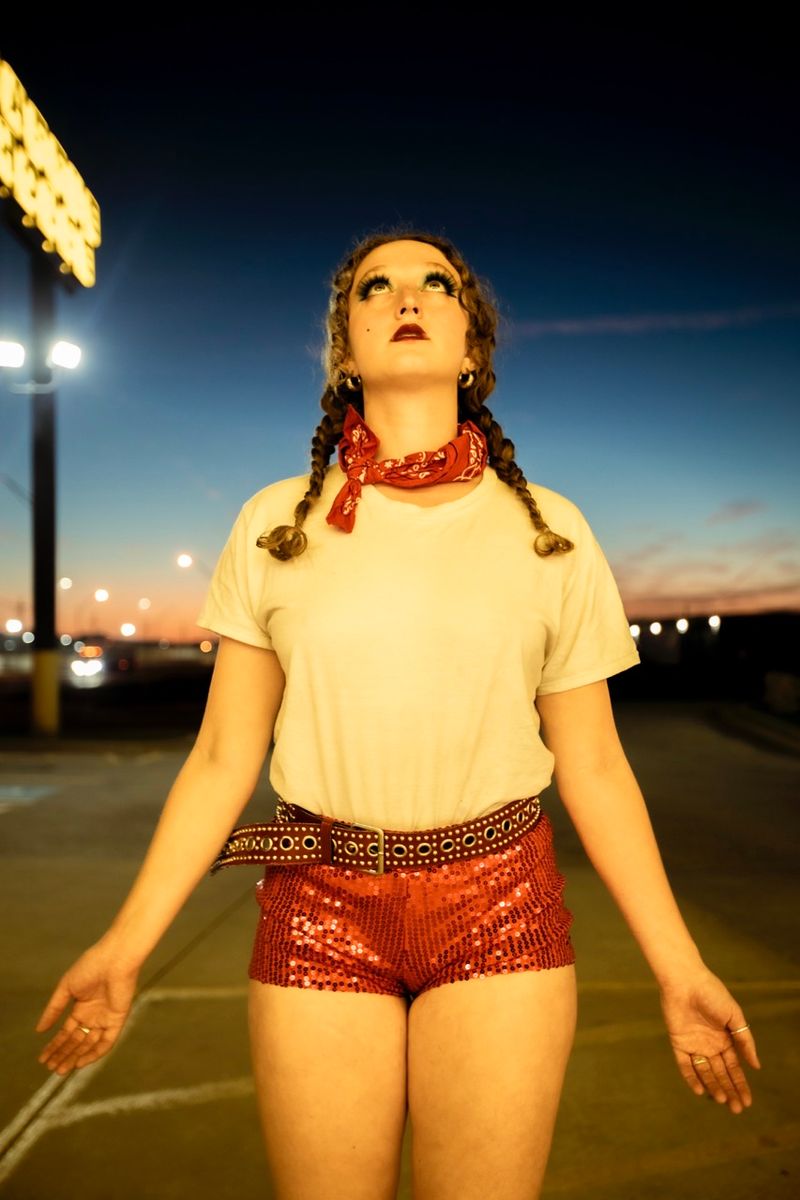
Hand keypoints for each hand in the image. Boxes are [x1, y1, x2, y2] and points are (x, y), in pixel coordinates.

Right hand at [34, 935, 140, 1075]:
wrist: (114, 958)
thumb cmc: (90, 966)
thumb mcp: (66, 988)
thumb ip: (54, 1010)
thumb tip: (39, 1030)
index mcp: (81, 1007)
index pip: (66, 1032)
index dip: (54, 1046)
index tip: (42, 1059)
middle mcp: (93, 1016)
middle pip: (76, 1041)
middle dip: (63, 1055)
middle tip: (50, 1069)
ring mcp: (105, 1019)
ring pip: (89, 1045)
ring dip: (75, 1058)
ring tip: (60, 1069)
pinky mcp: (117, 1020)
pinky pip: (106, 1042)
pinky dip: (94, 1054)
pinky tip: (79, 1063)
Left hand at [659, 965, 760, 1114]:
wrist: (686, 981)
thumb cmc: (713, 994)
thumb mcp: (734, 1017)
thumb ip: (745, 1041)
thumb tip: (756, 1066)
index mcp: (725, 1038)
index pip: (734, 1067)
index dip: (741, 1084)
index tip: (748, 1102)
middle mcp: (710, 1044)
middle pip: (721, 1073)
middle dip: (729, 1090)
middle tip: (736, 1109)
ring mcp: (694, 1044)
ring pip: (705, 1072)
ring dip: (713, 1086)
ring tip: (722, 1100)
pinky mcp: (679, 1042)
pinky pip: (685, 1064)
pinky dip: (692, 1077)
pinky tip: (700, 1091)